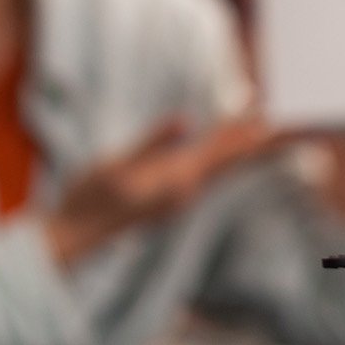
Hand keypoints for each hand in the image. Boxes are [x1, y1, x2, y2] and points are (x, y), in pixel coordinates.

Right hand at [44, 115, 277, 264]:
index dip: (238, 129)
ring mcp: (175, 199)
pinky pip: (201, 177)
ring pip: (214, 172)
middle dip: (247, 142)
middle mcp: (183, 193)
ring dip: (233, 151)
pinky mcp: (165, 201)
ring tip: (250, 132)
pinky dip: (214, 160)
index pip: (217, 151)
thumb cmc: (90, 198)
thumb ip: (152, 142)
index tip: (259, 109)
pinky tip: (213, 155)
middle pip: (224, 164)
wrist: (75, 235)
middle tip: (269, 121)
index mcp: (175, 181)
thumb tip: (186, 120)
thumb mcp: (117, 163)